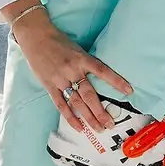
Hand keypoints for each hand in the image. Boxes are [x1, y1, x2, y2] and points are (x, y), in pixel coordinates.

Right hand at [10, 2, 131, 133]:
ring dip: (89, 118)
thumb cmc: (59, 42)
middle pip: (89, 94)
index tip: (128, 91)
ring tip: (99, 128)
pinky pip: (61, 105)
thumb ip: (87, 63)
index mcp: (82, 58)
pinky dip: (70, 117)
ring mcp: (60, 79)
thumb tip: (102, 77)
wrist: (36, 37)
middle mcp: (72, 70)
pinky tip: (79, 127)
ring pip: (77, 102)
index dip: (116, 81)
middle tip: (111, 124)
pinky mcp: (49, 86)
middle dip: (101, 111)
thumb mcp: (77, 49)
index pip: (103, 71)